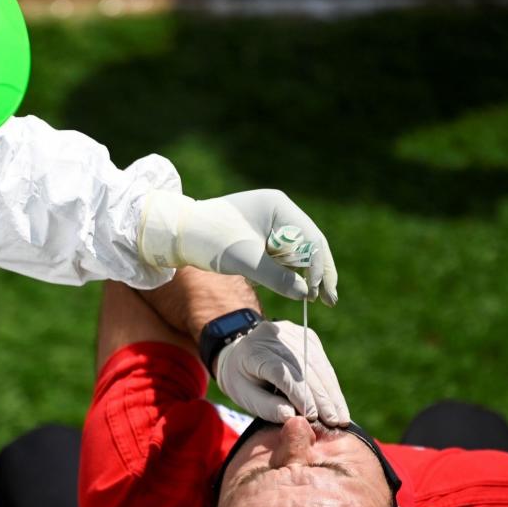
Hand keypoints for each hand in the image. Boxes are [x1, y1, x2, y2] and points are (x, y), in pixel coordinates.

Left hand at [137, 189, 337, 304]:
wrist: (177, 234)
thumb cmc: (209, 239)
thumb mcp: (244, 260)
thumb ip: (276, 277)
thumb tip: (306, 294)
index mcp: (278, 206)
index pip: (311, 238)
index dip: (318, 267)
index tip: (316, 293)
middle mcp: (279, 211)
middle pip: (311, 243)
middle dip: (320, 272)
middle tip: (330, 300)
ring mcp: (271, 223)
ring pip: (299, 252)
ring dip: (307, 274)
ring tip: (317, 298)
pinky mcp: (261, 236)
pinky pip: (284, 256)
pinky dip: (291, 272)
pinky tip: (300, 290)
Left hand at [215, 320, 348, 426]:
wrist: (241, 352)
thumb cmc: (242, 379)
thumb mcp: (244, 395)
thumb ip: (266, 406)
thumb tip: (292, 417)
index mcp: (254, 351)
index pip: (281, 372)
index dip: (299, 394)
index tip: (313, 416)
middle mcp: (274, 336)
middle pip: (304, 368)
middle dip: (321, 397)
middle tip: (333, 421)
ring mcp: (293, 332)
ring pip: (318, 364)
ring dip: (331, 393)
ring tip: (340, 417)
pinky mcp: (306, 335)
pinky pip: (323, 362)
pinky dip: (331, 384)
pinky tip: (338, 403)